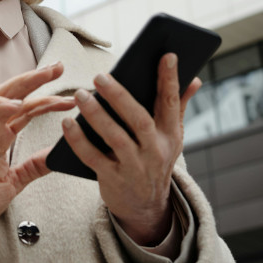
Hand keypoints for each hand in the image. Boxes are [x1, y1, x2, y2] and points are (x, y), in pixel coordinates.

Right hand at [0, 63, 74, 243]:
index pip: (27, 110)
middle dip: (37, 79)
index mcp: (1, 137)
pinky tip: (16, 104)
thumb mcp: (15, 181)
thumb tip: (55, 155)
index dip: (48, 101)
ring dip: (22, 83)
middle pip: (15, 94)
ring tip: (44, 76)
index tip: (70, 99)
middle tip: (59, 68)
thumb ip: (33, 166)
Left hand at [60, 53, 200, 244]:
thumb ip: (177, 106)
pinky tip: (67, 124)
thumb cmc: (154, 159)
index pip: (171, 103)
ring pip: (116, 138)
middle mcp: (156, 151)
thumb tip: (194, 78)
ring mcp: (135, 167)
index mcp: (170, 135)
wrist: (146, 207)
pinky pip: (94, 158)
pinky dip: (79, 141)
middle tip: (100, 76)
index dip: (170, 80)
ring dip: (96, 115)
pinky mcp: (113, 180)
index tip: (167, 55)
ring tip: (80, 95)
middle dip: (120, 97)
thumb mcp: (171, 138)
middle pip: (139, 120)